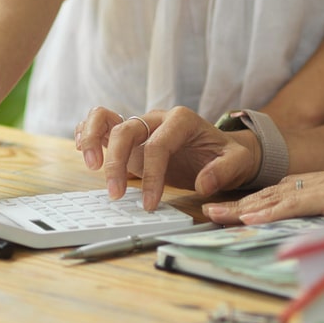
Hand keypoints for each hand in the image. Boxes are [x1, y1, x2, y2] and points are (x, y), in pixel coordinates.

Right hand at [76, 106, 259, 210]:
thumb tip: (203, 185)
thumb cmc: (226, 155)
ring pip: (105, 118)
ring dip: (93, 139)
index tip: (150, 204)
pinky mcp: (129, 137)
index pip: (157, 145)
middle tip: (115, 195)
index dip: (151, 175)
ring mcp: (140, 125)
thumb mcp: (238, 162)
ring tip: (92, 166)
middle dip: (116, 163)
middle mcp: (156, 118)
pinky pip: (101, 125)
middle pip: (126, 131)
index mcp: (181, 120)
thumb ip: (223, 171)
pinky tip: (85, 154)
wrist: (221, 149)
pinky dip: (88, 134)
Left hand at [202, 167, 323, 224]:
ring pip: (278, 195)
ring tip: (216, 214)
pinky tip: (252, 216)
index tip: (230, 208)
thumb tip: (321, 230)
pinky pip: (299, 204)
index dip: (254, 199)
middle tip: (208, 210)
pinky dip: (272, 210)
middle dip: (238, 201)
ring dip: (244, 206)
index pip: (283, 190)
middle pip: (273, 190)